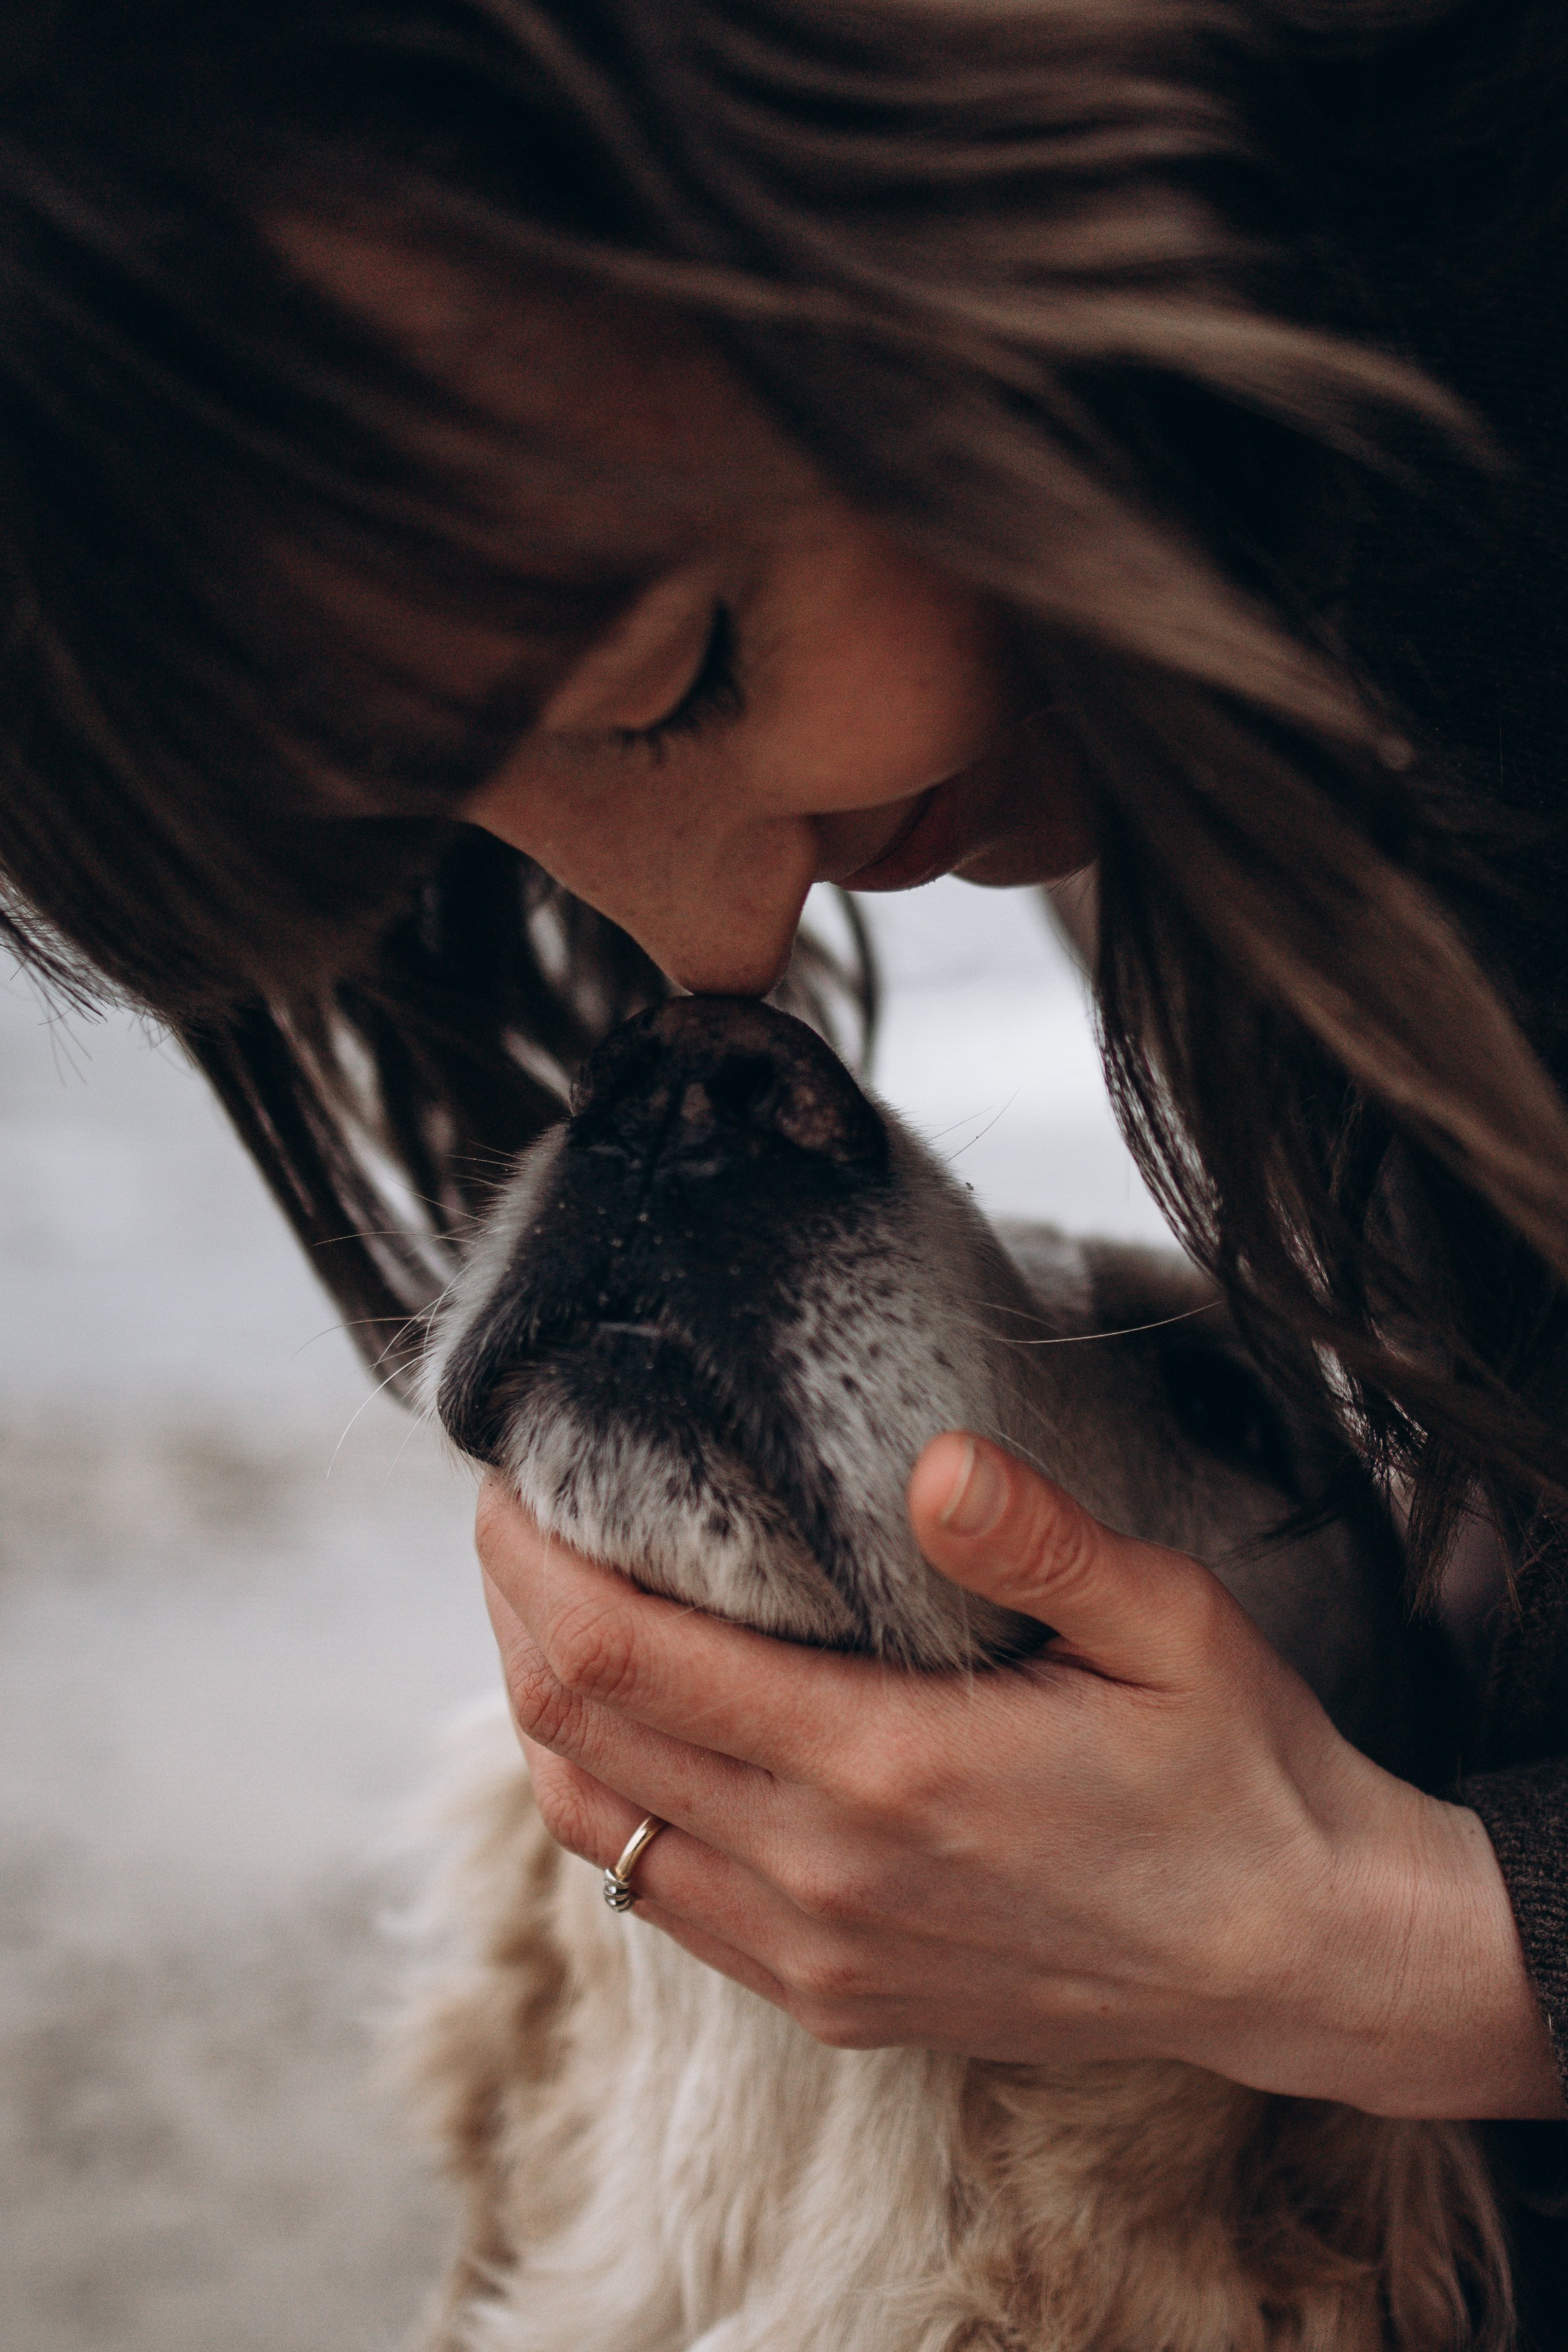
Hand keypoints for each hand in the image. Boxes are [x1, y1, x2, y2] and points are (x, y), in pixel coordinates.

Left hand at [476, 1433, 1562, 2118]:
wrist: (1292, 1955)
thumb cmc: (1231, 1768)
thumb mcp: (1166, 1622)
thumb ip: (1037, 1539)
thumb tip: (931, 1461)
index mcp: (885, 1769)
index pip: (621, 1660)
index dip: (530, 1566)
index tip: (505, 1486)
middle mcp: (821, 1877)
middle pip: (574, 1739)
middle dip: (515, 1617)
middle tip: (515, 1523)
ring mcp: (816, 1955)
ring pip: (593, 1831)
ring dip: (547, 1717)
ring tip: (553, 1614)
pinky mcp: (832, 2001)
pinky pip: (660, 1899)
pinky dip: (610, 1805)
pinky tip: (639, 1733)